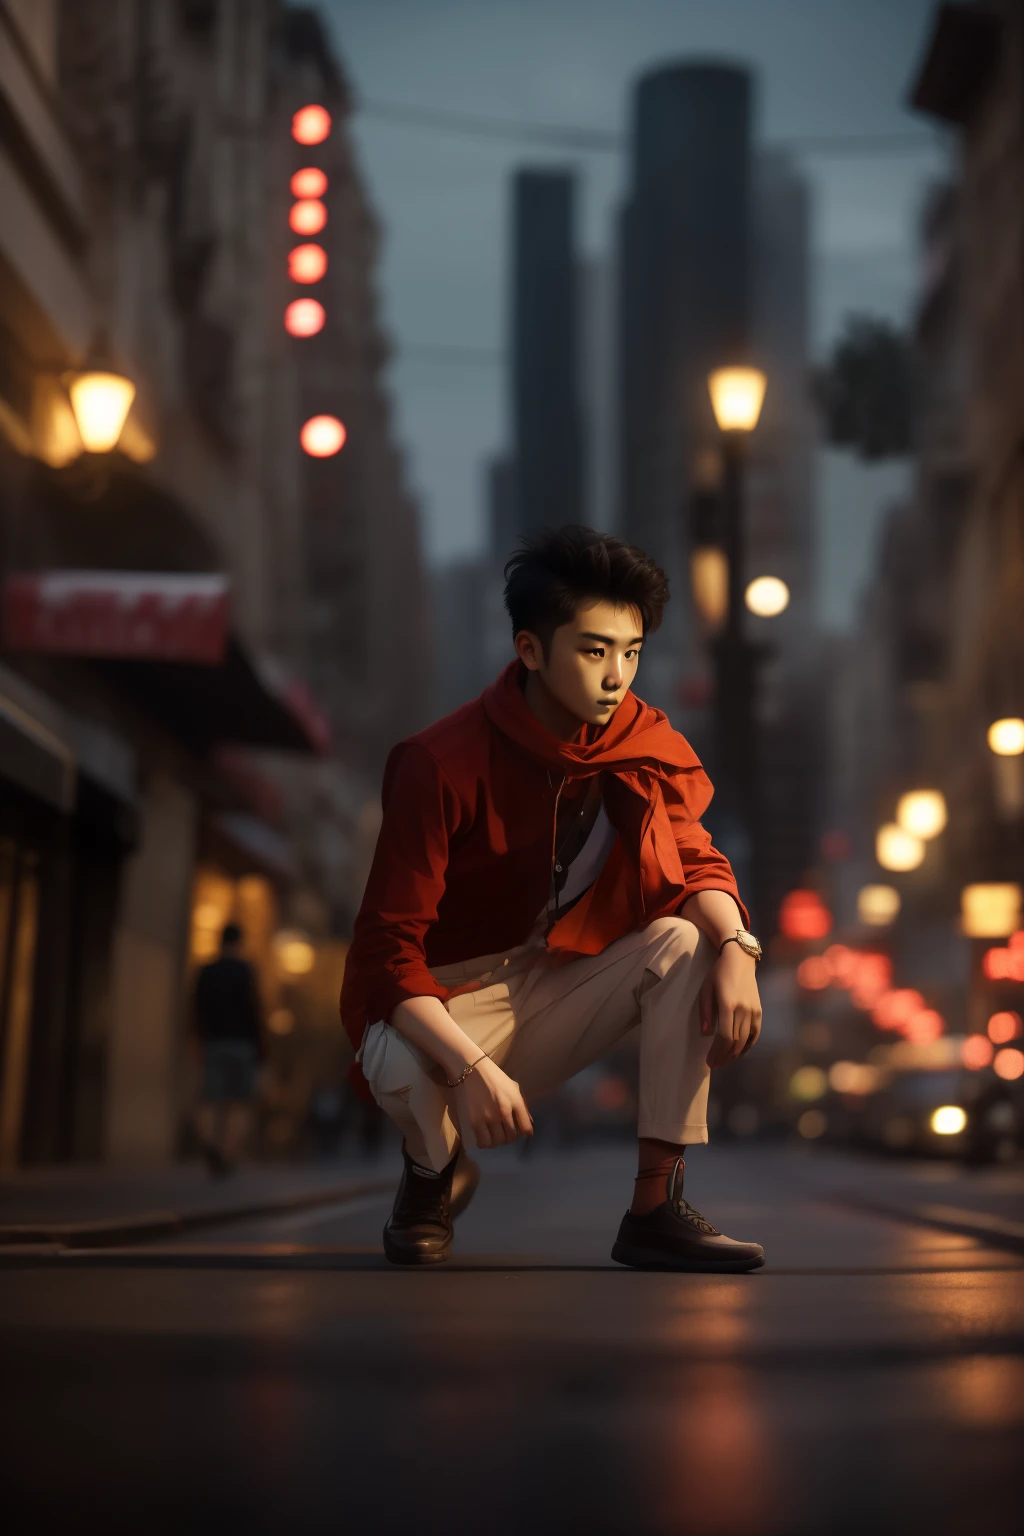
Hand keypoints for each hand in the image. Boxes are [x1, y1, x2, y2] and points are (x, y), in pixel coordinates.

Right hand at [453, 1055, 532, 1148]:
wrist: (472, 1070)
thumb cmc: (495, 1077)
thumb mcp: (513, 1087)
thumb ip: (522, 1106)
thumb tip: (529, 1123)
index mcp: (516, 1101)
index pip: (526, 1128)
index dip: (525, 1133)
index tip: (521, 1132)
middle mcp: (504, 1111)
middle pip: (511, 1137)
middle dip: (510, 1137)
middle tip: (506, 1132)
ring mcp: (489, 1117)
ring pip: (498, 1142)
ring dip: (498, 1141)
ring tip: (496, 1135)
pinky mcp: (475, 1121)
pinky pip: (483, 1142)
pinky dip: (486, 1143)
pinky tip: (486, 1137)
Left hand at [700, 944, 762, 1067]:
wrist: (740, 960)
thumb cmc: (718, 974)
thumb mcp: (705, 989)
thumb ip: (705, 1012)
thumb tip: (706, 1035)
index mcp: (728, 1004)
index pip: (725, 1036)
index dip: (717, 1052)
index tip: (709, 1061)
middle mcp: (743, 1009)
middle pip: (735, 1041)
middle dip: (724, 1056)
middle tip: (714, 1065)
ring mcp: (753, 1010)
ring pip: (746, 1040)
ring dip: (734, 1054)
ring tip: (724, 1061)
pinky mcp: (759, 1010)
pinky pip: (755, 1033)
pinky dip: (747, 1046)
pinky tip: (738, 1052)